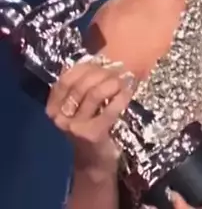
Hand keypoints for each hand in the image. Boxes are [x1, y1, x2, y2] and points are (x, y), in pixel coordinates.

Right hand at [45, 55, 137, 175]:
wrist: (96, 161)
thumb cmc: (91, 126)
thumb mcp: (82, 106)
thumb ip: (82, 85)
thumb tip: (94, 58)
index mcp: (54, 106)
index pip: (68, 77)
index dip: (87, 67)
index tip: (103, 64)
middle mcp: (60, 116)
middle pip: (83, 83)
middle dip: (104, 73)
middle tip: (119, 71)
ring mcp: (74, 126)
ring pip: (96, 93)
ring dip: (114, 83)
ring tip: (125, 80)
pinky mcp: (92, 134)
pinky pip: (110, 108)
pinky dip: (122, 97)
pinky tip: (128, 92)